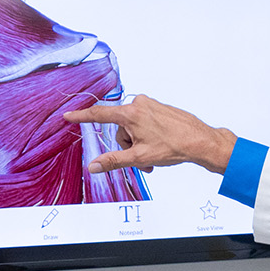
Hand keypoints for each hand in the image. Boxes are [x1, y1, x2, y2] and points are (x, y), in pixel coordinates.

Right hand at [64, 94, 235, 174]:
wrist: (200, 141)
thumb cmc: (174, 146)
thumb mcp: (139, 157)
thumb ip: (113, 160)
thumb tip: (93, 166)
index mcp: (131, 114)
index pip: (99, 114)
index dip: (81, 116)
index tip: (68, 115)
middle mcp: (139, 104)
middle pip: (120, 129)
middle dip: (127, 146)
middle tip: (141, 161)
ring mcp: (150, 105)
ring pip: (132, 128)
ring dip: (138, 144)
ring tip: (152, 157)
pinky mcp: (159, 108)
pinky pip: (144, 123)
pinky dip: (147, 137)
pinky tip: (159, 146)